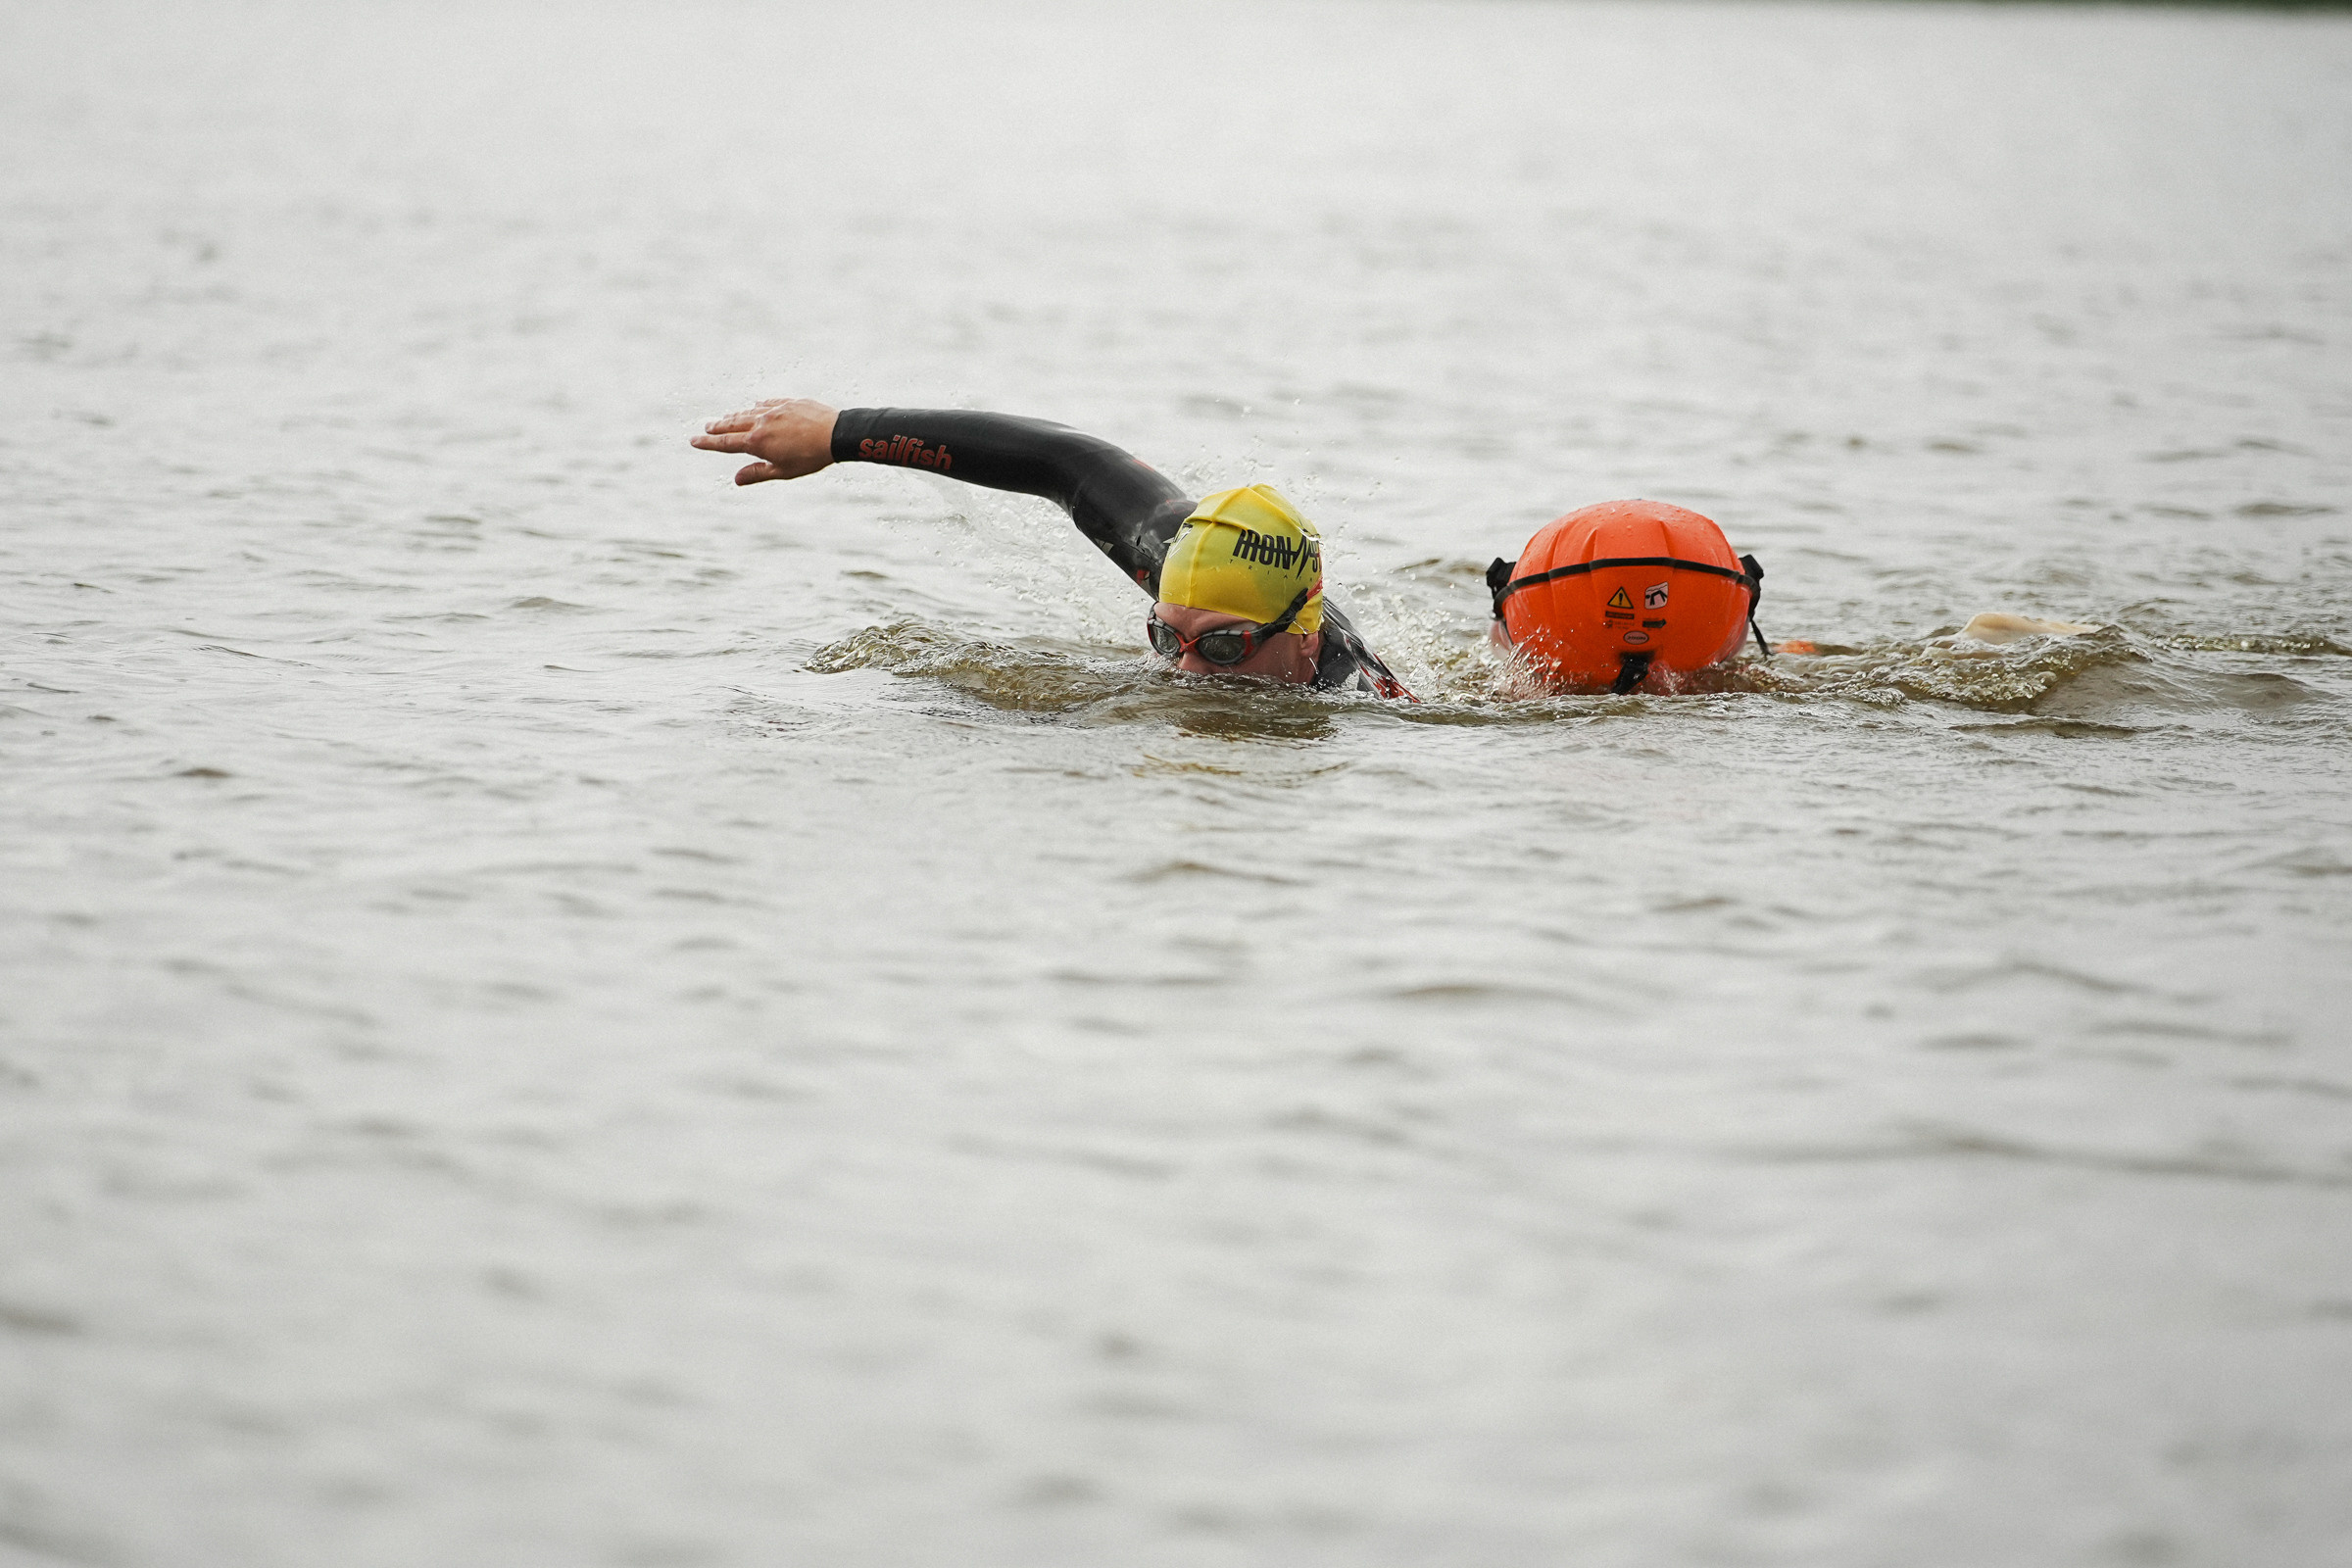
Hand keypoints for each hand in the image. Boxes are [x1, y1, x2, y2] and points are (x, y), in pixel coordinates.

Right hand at [691, 398, 838, 484]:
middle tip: (706, 427)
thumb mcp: (783, 471)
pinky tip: (755, 405)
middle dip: (717, 427)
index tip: (693, 440)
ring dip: (734, 415)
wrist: (836, 434)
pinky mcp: (789, 402)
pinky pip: (767, 402)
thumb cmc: (811, 457)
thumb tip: (736, 479)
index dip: (708, 443)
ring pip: (748, 411)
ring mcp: (774, 410)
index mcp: (756, 441)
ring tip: (725, 418)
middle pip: (733, 424)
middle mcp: (761, 422)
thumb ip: (758, 473)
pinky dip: (757, 405)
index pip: (725, 443)